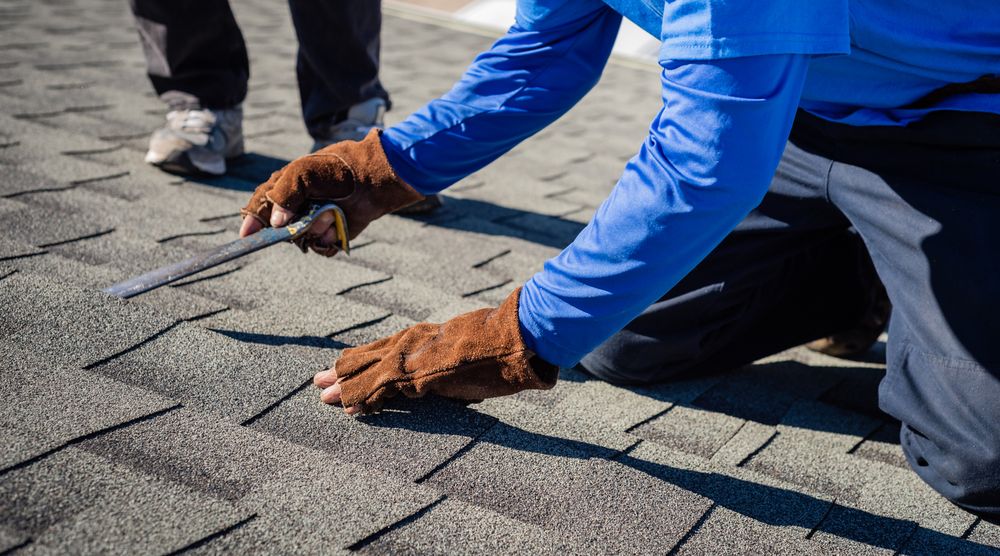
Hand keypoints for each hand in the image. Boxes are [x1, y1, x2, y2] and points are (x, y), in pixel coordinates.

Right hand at [239, 129, 424, 255]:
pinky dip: (329, 240)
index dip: (252, 221)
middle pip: (279, 229)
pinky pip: (321, 248)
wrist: (375, 180)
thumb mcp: (304, 172)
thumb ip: (284, 193)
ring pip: (301, 239)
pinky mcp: (332, 234)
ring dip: (315, 229)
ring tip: (331, 213)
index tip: (246, 236)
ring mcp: (314, 222)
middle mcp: (297, 207)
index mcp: (285, 188)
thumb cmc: (338, 169)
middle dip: (291, 226)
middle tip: (307, 215)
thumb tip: (277, 223)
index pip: (260, 206)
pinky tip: (338, 225)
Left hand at [312, 287, 558, 413]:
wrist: (511, 338)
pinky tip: (347, 409)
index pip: (383, 349)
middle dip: (341, 371)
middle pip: (365, 356)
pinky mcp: (414, 373)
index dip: (362, 360)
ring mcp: (410, 356)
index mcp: (422, 336)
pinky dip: (360, 399)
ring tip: (323, 396)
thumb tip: (452, 373)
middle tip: (318, 380)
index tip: (343, 367)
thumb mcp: (467, 348)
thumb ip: (451, 359)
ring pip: (364, 371)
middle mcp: (410, 342)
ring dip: (343, 387)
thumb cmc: (499, 344)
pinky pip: (378, 388)